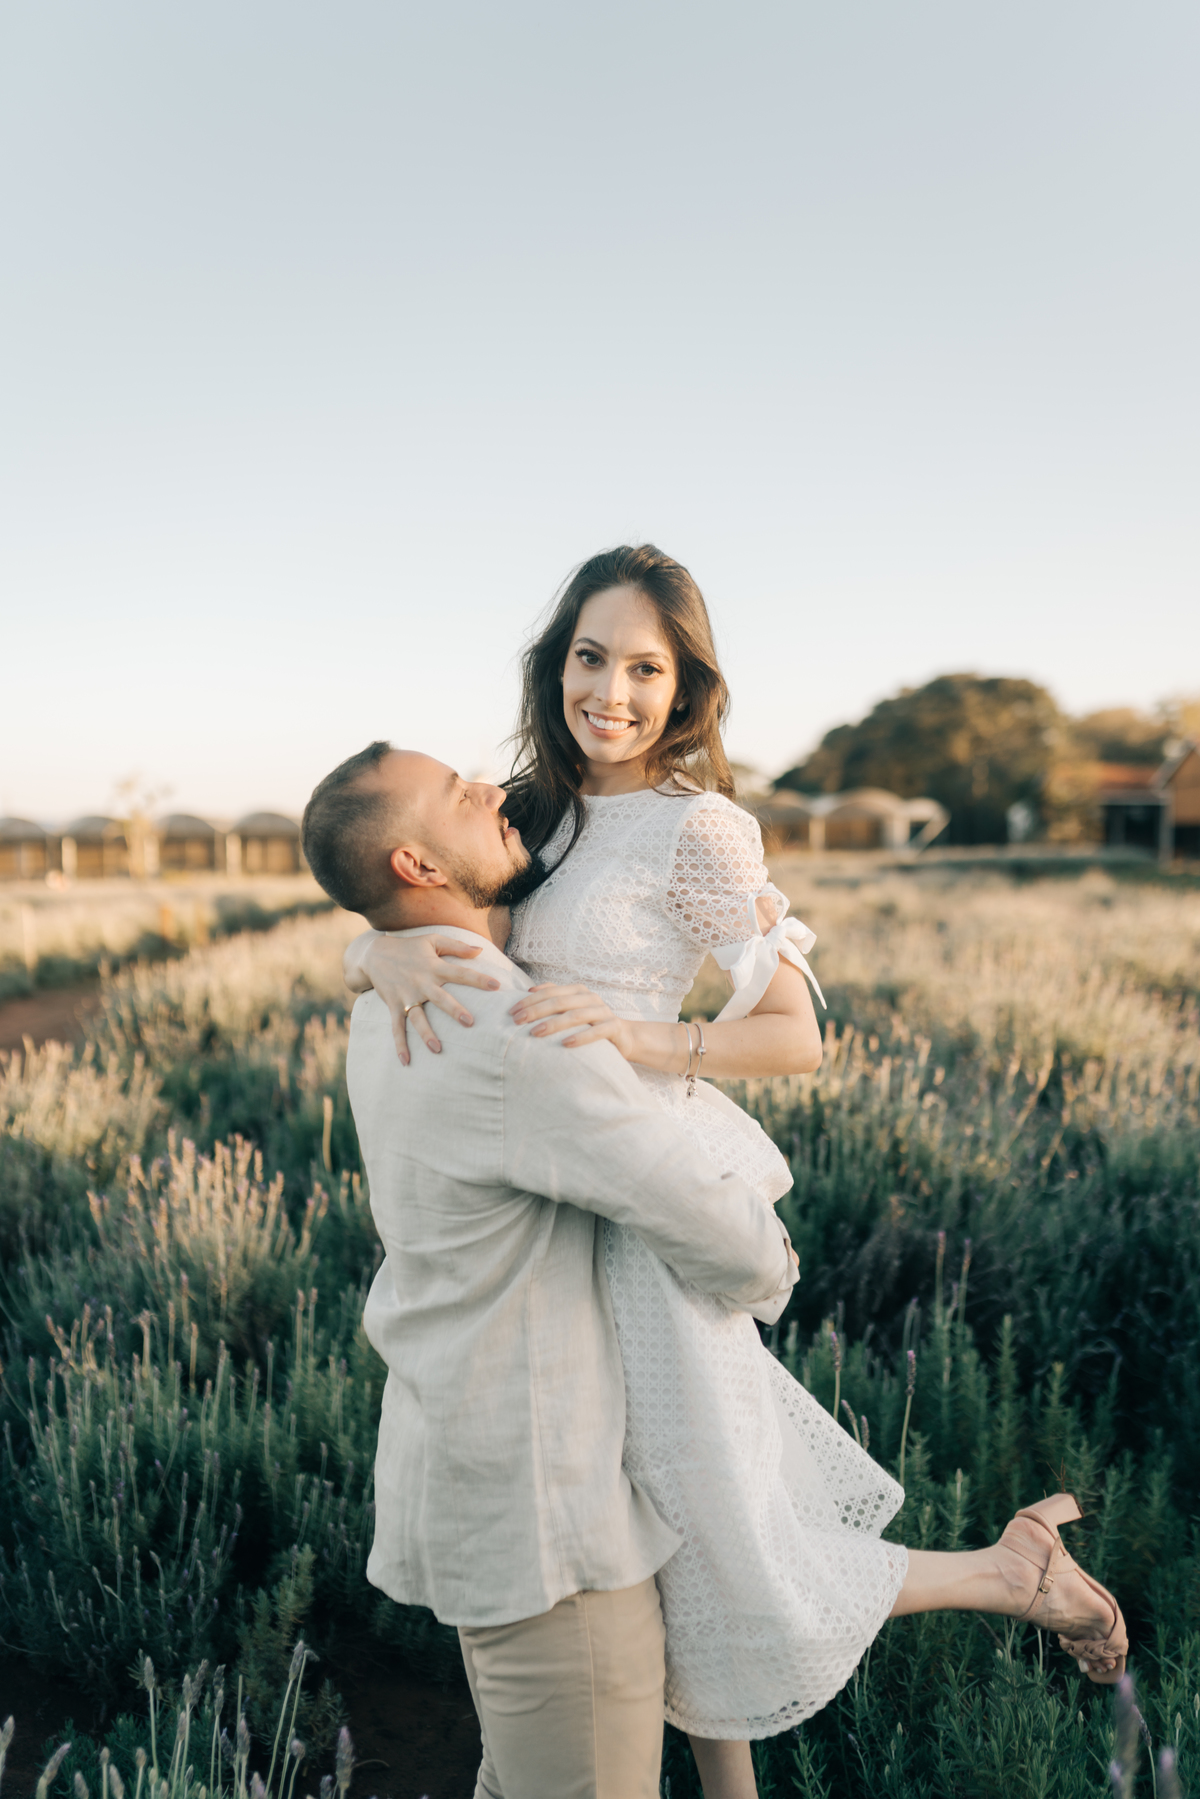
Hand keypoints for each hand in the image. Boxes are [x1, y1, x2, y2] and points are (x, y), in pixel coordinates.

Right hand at [359, 933, 501, 1063]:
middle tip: (469, 1022)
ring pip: (418, 1017)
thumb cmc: (409, 947)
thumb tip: (480, 950)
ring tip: (437, 1049)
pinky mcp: (394, 1006)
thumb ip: (457, 946)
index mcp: (434, 967)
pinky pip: (397, 1027)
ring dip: (426, 1033)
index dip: (478, 979)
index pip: (460, 974)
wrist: (374, 953)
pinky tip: (405, 1061)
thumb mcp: (433, 940)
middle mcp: (421, 983)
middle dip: (454, 1010)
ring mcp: (406, 996)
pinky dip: (400, 1044)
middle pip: (440, 998)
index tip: (496, 986)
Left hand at [510, 983, 637, 1059]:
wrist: (623, 1036)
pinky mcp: (613, 1027)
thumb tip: (529, 991)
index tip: (512, 1011)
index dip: (530, 1000)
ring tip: (535, 1032)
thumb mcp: (572, 1008)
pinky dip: (580, 1037)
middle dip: (536, 1011)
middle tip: (517, 1021)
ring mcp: (603, 1012)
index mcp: (578, 991)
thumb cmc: (590, 1023)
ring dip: (554, 1024)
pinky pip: (596, 1032)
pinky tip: (565, 1044)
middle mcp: (590, 998)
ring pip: (575, 1015)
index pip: (550, 992)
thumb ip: (554, 997)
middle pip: (559, 1002)